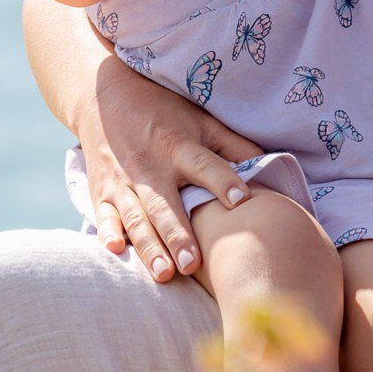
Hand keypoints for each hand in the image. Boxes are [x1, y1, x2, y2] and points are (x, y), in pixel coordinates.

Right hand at [77, 55, 265, 281]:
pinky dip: (107, 232)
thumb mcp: (201, 121)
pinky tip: (115, 250)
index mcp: (178, 146)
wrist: (105, 98)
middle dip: (178, 235)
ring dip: (149, 245)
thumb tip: (272, 167)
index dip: (222, 181)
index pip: (204, 165)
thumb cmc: (164, 112)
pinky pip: (104, 215)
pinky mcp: (100, 191)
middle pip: (164, 204)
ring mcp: (122, 181)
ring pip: (135, 217)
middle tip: (192, 264)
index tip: (241, 202)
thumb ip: (233, 146)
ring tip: (164, 273)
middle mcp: (149, 166)